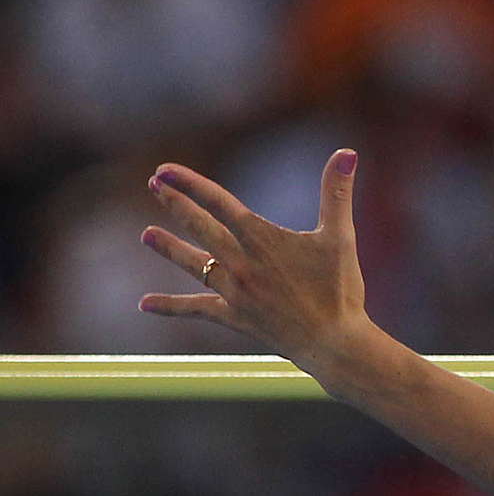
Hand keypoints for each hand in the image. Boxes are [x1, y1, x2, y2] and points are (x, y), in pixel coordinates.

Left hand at [139, 150, 375, 374]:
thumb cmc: (340, 289)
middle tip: (155, 186)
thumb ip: (337, 193)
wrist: (332, 342)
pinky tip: (144, 304)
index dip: (190, 184)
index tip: (165, 170)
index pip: (219, 203)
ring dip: (169, 248)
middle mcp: (240, 263)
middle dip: (176, 204)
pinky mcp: (234, 317)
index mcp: (261, 240)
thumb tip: (347, 152)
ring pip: (193, 264)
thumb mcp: (341, 236)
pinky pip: (197, 309)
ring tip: (147, 235)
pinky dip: (170, 306)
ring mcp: (234, 292)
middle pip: (201, 227)